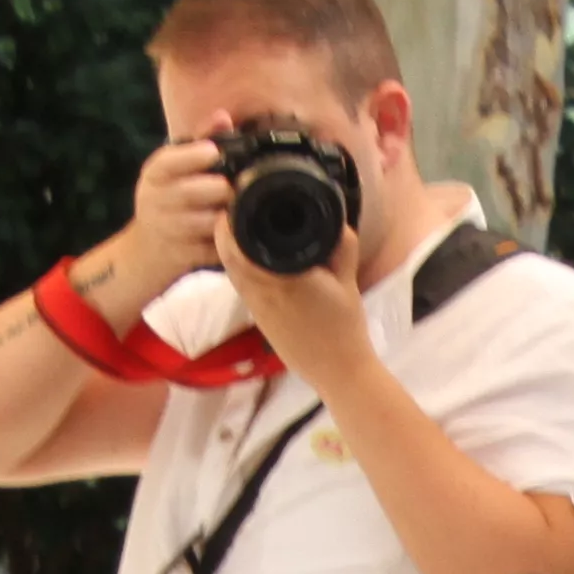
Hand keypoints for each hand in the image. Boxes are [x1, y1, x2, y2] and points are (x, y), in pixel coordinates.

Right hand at [106, 137, 230, 297]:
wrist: (148, 249)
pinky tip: (237, 233)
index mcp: (154, 173)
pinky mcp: (181, 255)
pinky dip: (229, 241)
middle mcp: (155, 200)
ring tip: (244, 209)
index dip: (193, 156)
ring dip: (229, 215)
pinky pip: (213, 248)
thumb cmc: (170, 197)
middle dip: (222, 189)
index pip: (168, 162)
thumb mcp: (176, 166)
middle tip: (238, 187)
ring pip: (207, 222)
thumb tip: (223, 116)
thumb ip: (201, 139)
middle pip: (195, 192)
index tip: (213, 153)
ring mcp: (167, 230)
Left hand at [221, 182, 375, 396]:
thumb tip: (337, 222)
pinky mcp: (258, 318)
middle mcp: (260, 292)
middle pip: (227, 255)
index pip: (239, 244)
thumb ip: (342, 247)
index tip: (236, 202)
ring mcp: (256, 307)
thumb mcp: (347, 281)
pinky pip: (241, 285)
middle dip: (226, 231)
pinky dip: (241, 267)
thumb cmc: (344, 328)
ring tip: (243, 230)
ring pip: (231, 270)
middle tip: (235, 211)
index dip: (230, 221)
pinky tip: (255, 259)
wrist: (337, 372)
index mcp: (280, 278)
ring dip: (232, 250)